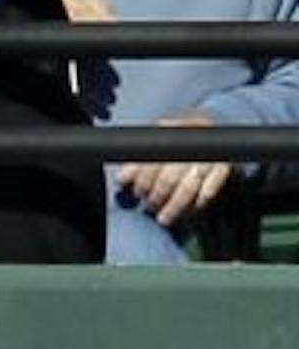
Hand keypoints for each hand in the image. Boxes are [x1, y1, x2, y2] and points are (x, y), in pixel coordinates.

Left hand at [116, 123, 231, 230]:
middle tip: (149, 205)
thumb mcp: (160, 139)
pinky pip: (209, 192)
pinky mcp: (224, 168)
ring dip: (173, 207)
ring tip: (162, 219)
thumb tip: (123, 178)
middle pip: (170, 177)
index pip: (156, 159)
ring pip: (188, 188)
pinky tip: (187, 214)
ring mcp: (211, 155)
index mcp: (176, 129)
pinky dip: (197, 205)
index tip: (138, 191)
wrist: (215, 129)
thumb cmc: (181, 137)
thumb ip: (140, 159)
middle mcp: (194, 141)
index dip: (144, 178)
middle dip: (157, 195)